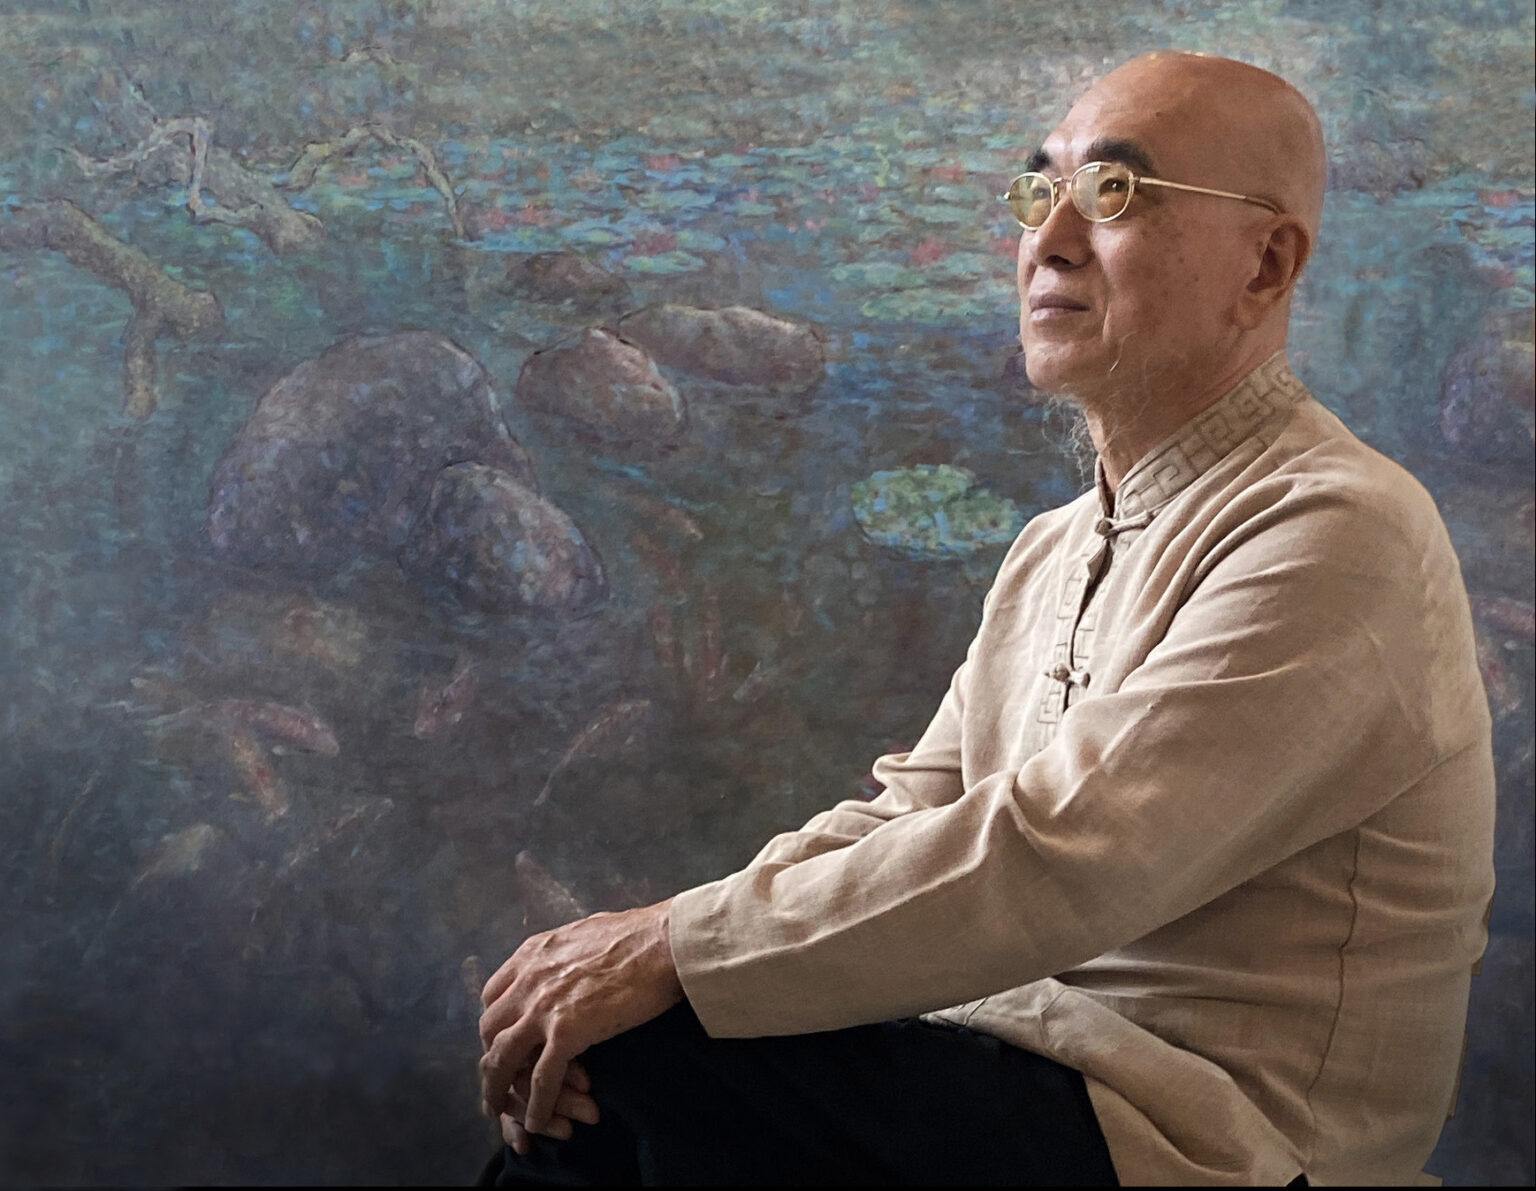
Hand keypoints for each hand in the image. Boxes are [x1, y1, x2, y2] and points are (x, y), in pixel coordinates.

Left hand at [479, 899, 682, 1137]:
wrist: (665, 942)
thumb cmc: (640, 935)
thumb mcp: (585, 933)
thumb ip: (567, 951)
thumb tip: (573, 957)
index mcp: (533, 954)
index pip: (493, 996)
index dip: (495, 1025)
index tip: (502, 1044)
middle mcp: (529, 979)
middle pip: (489, 1031)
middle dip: (490, 1060)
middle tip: (496, 1084)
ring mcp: (544, 1007)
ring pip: (502, 1059)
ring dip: (498, 1091)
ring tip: (502, 1112)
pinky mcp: (568, 1031)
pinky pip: (541, 1079)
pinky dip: (537, 1107)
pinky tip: (538, 1124)